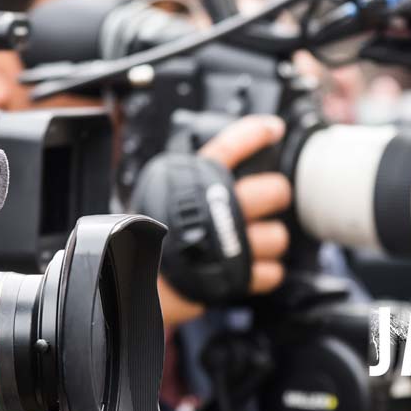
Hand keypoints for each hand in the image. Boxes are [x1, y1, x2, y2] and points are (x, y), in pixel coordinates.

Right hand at [162, 116, 292, 329]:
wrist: (133, 281)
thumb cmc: (144, 238)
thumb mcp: (159, 193)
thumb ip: (189, 179)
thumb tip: (223, 163)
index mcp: (196, 181)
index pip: (232, 145)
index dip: (256, 133)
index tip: (273, 130)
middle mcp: (218, 207)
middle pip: (275, 191)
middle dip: (274, 197)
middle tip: (265, 203)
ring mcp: (232, 243)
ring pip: (277, 236)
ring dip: (269, 241)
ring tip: (251, 243)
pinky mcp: (238, 276)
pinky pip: (272, 272)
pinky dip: (264, 273)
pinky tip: (250, 268)